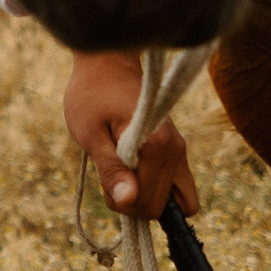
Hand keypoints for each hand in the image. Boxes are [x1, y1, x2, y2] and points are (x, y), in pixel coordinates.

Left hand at [63, 50, 199, 219]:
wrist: (108, 63)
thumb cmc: (92, 95)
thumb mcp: (91, 135)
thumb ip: (111, 170)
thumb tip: (129, 201)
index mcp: (157, 147)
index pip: (149, 204)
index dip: (122, 203)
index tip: (104, 183)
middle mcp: (176, 151)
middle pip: (164, 207)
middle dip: (133, 203)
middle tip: (108, 177)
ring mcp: (179, 150)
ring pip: (174, 200)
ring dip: (144, 195)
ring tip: (119, 171)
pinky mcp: (176, 149)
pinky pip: (174, 185)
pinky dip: (152, 185)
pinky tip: (130, 169)